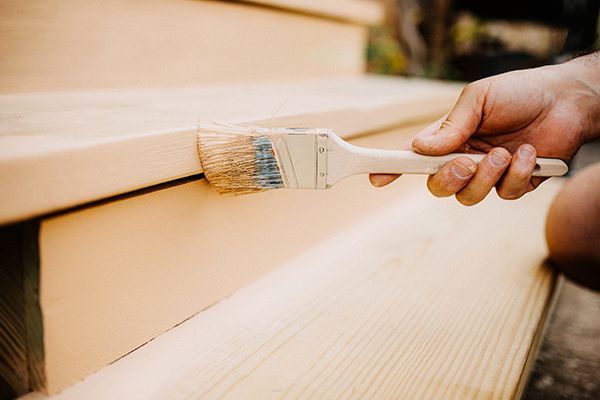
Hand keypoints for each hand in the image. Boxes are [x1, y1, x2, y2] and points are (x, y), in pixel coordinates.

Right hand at [370, 57, 599, 204]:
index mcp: (448, 138)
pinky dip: (518, 174)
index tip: (376, 178)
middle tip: (466, 162)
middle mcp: (464, 159)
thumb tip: (419, 147)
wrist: (567, 100)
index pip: (414, 157)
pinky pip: (506, 194)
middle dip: (449, 179)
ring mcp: (489, 175)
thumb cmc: (518, 93)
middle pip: (438, 187)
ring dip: (486, 177)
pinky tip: (530, 153)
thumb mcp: (478, 100)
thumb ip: (451, 126)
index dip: (392, 168)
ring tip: (505, 152)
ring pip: (469, 197)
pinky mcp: (515, 184)